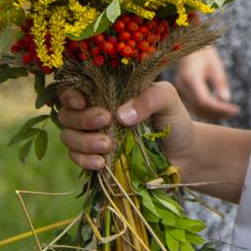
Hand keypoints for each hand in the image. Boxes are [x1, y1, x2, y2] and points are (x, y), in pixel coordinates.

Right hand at [58, 82, 194, 172]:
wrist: (184, 152)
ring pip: (68, 136)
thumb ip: (149, 98)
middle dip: (82, 118)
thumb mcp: (167, 98)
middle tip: (106, 120)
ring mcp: (92, 136)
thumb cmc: (173, 118)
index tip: (82, 102)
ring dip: (83, 141)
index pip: (74, 87)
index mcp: (107, 91)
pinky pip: (76, 158)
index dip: (69, 93)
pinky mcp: (96, 158)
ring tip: (108, 145)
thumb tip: (121, 115)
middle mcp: (94, 112)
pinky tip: (101, 163)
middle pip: (66, 113)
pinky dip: (84, 160)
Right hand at [174, 48, 239, 120]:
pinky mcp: (182, 93)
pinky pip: (194, 106)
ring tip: (229, 113)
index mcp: (190, 77)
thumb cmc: (203, 53)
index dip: (219, 108)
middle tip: (234, 112)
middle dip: (217, 113)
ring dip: (212, 114)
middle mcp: (182, 86)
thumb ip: (220, 82)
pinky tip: (219, 110)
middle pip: (200, 108)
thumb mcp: (215, 64)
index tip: (234, 109)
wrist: (188, 47)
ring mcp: (180, 91)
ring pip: (196, 110)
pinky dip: (207, 111)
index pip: (204, 101)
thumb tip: (226, 100)